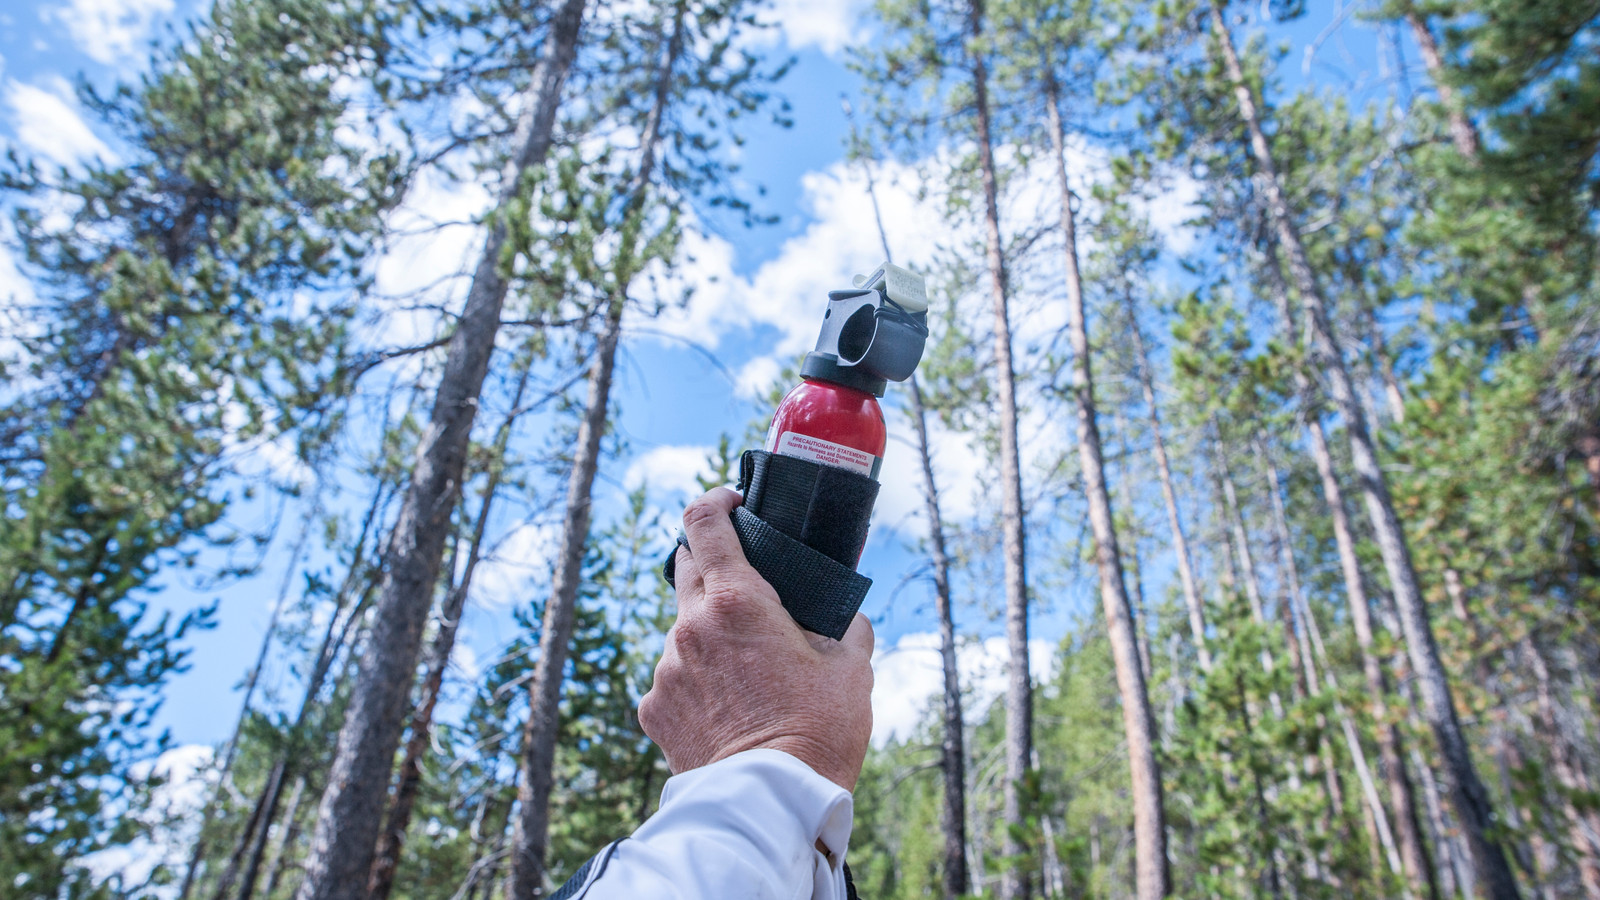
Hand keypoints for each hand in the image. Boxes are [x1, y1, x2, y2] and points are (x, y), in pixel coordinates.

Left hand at [638, 488, 874, 791]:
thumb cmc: (819, 732)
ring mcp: (666, 668)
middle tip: (748, 586)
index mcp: (736, 601)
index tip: (734, 504)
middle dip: (713, 563)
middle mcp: (689, 626)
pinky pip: (673, 675)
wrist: (770, 804)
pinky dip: (696, 678)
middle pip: (686, 565)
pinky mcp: (653, 708)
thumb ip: (846, 625)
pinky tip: (727, 706)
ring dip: (708, 631)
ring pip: (681, 627)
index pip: (704, 521)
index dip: (716, 501)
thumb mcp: (852, 668)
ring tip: (747, 669)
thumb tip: (845, 613)